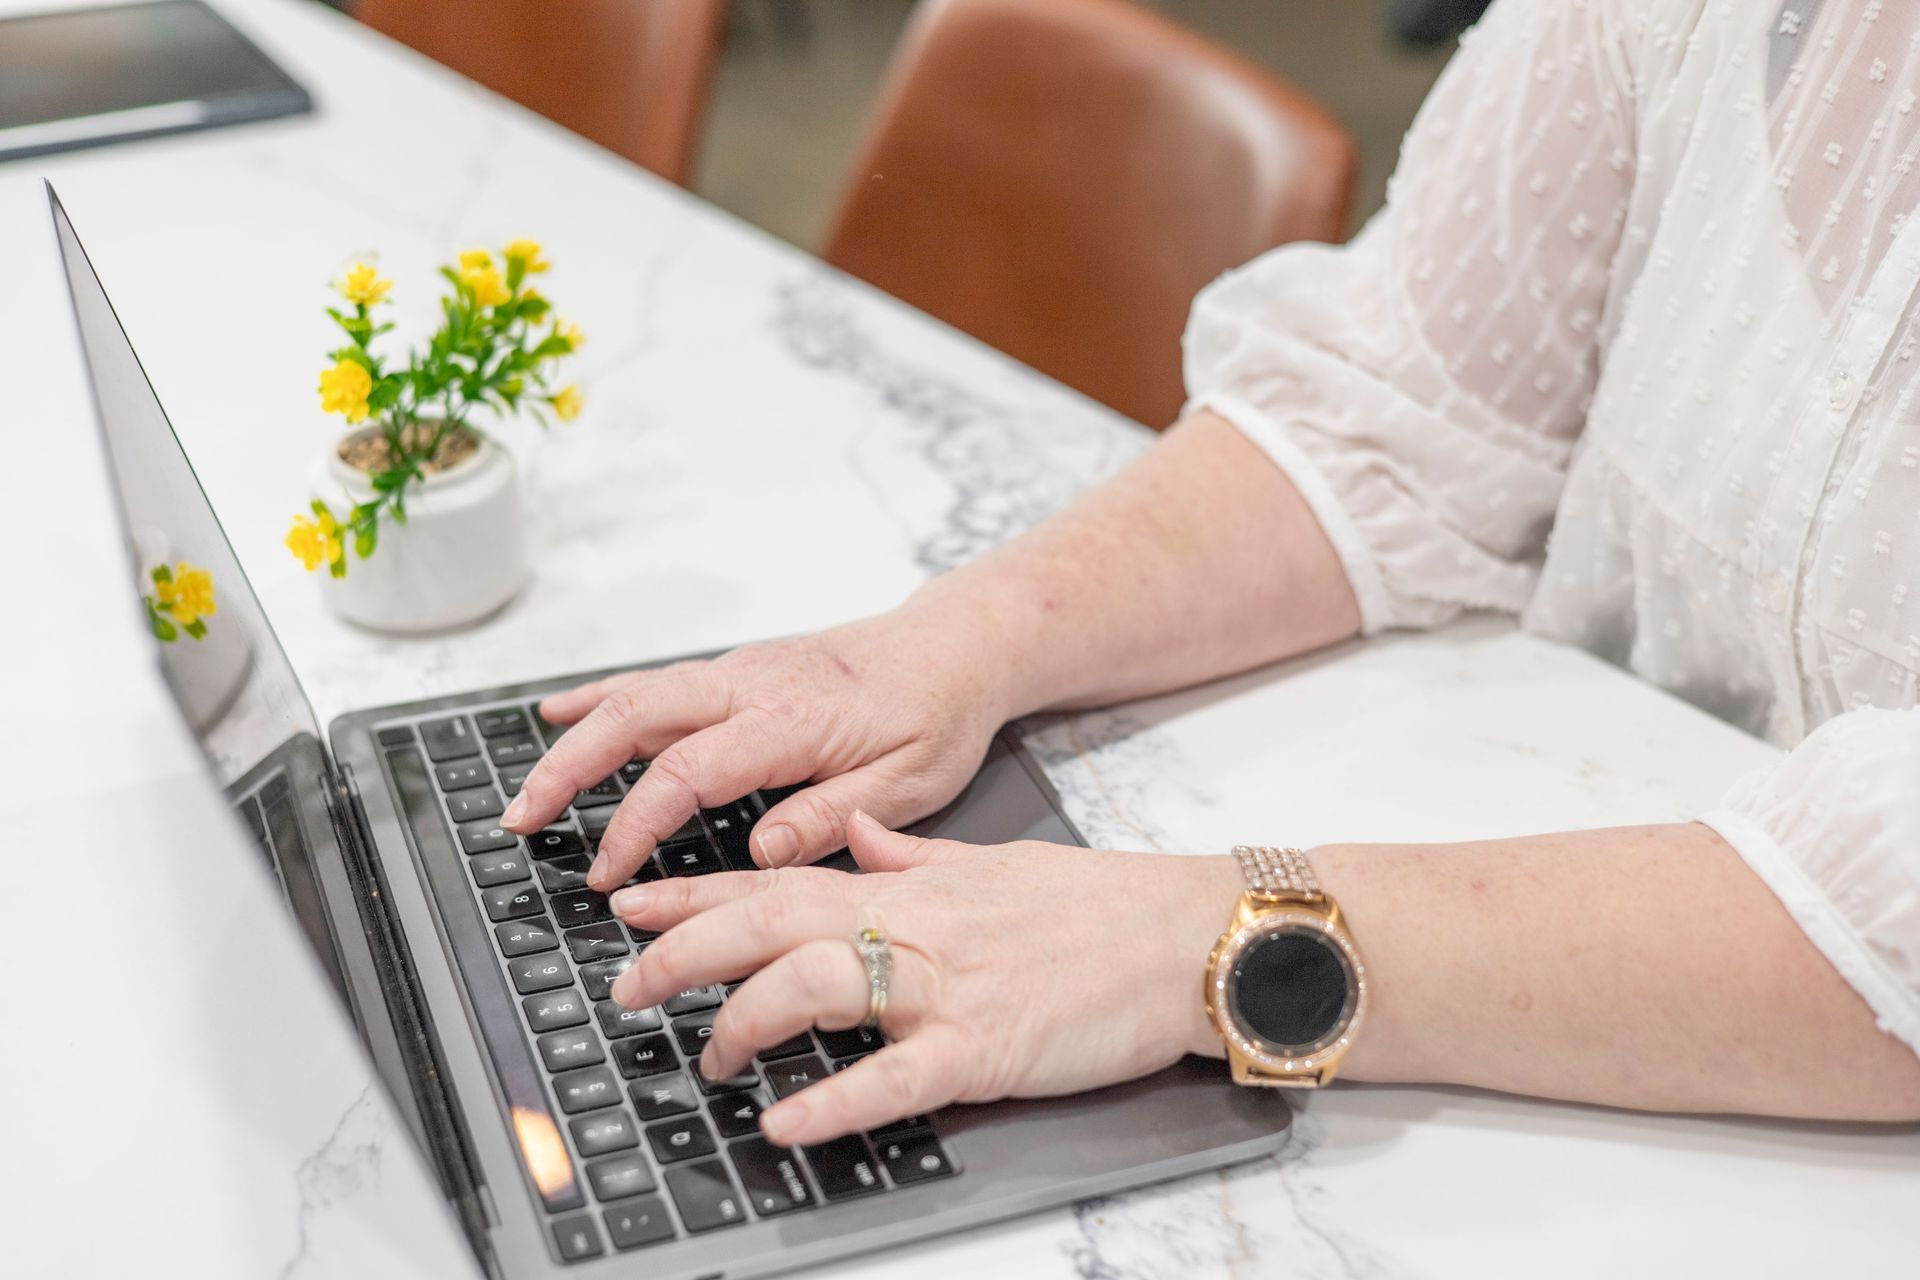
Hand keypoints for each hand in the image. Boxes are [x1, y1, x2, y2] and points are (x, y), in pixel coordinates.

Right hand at [500, 610, 1010, 889]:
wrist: (957, 647)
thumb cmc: (938, 716)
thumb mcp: (910, 782)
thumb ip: (832, 816)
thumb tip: (761, 853)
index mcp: (790, 720)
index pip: (688, 773)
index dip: (635, 825)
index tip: (605, 875)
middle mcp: (752, 685)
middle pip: (636, 718)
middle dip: (570, 770)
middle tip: (522, 821)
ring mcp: (740, 671)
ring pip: (637, 696)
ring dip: (574, 740)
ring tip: (526, 791)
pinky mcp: (740, 671)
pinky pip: (658, 683)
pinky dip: (602, 697)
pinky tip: (559, 714)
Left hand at [607, 810, 1239, 1146]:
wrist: (1183, 934)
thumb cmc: (1094, 906)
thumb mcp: (991, 863)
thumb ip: (912, 854)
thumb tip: (857, 834)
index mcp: (908, 890)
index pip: (779, 881)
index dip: (695, 895)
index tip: (629, 906)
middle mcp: (912, 929)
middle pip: (773, 925)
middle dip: (688, 952)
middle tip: (626, 986)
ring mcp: (945, 987)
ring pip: (818, 984)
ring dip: (745, 1021)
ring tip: (705, 1060)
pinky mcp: (986, 1048)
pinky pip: (894, 1077)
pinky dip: (833, 1101)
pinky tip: (783, 1124)